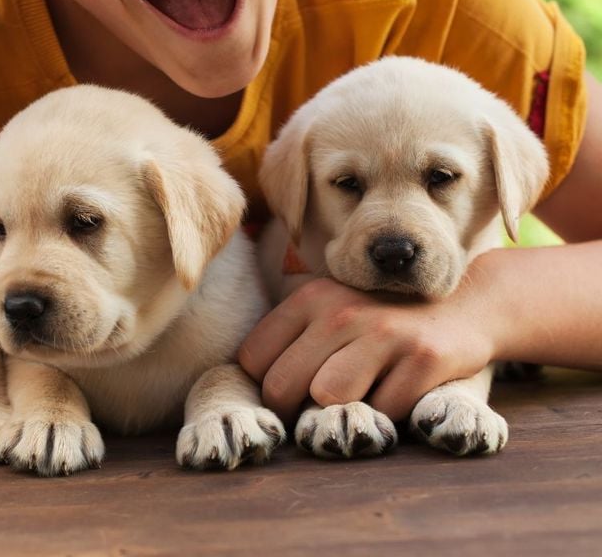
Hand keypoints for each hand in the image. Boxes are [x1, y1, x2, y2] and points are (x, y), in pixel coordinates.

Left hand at [238, 277, 497, 421]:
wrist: (465, 305)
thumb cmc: (381, 320)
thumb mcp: (330, 311)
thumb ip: (291, 340)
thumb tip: (252, 390)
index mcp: (309, 299)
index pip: (253, 360)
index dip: (267, 387)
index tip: (291, 394)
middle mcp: (340, 311)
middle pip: (283, 387)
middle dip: (294, 412)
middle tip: (319, 413)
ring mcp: (384, 333)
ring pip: (328, 398)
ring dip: (342, 412)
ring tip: (360, 400)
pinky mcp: (424, 358)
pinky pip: (384, 412)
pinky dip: (388, 417)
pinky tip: (399, 394)